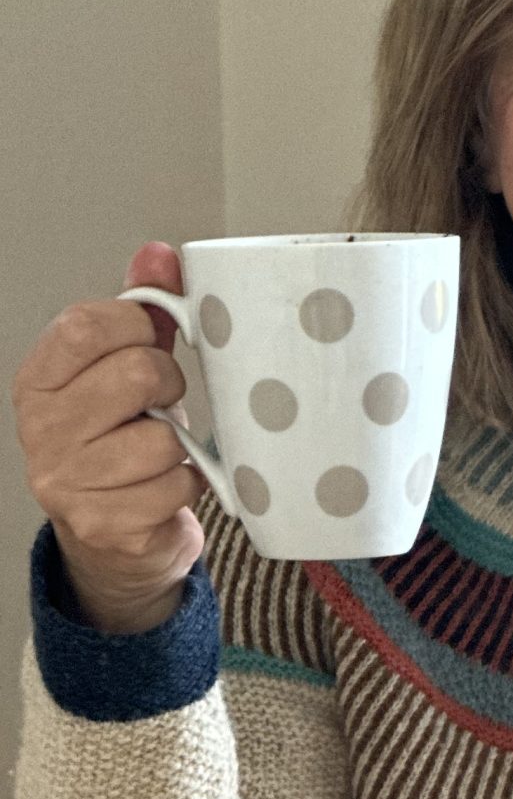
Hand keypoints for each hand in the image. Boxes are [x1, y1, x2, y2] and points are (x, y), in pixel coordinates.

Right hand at [13, 243, 204, 634]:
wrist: (119, 542)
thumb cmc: (124, 445)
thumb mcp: (126, 371)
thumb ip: (140, 312)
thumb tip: (158, 255)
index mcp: (38, 380)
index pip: (85, 324)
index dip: (138, 326)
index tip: (152, 340)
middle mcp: (41, 430)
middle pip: (136, 374)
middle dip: (168, 386)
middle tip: (163, 405)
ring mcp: (66, 481)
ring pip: (161, 437)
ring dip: (179, 447)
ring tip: (163, 454)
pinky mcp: (104, 525)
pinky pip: (176, 486)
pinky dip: (188, 488)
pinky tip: (166, 490)